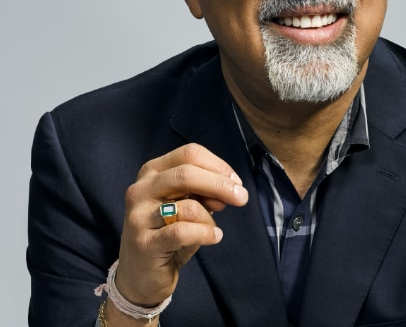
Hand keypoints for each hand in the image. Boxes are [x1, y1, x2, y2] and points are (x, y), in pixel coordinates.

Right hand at [114, 143, 248, 306]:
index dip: (217, 165)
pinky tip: (214, 237)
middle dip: (220, 184)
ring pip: (188, 206)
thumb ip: (203, 191)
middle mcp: (141, 189)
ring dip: (209, 217)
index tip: (236, 181)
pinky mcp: (143, 243)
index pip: (189, 153)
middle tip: (242, 198)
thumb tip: (231, 188)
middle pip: (187, 173)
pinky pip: (183, 232)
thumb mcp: (186, 204)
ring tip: (212, 228)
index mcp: (152, 171)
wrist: (140, 276)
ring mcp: (139, 216)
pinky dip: (205, 233)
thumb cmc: (168, 233)